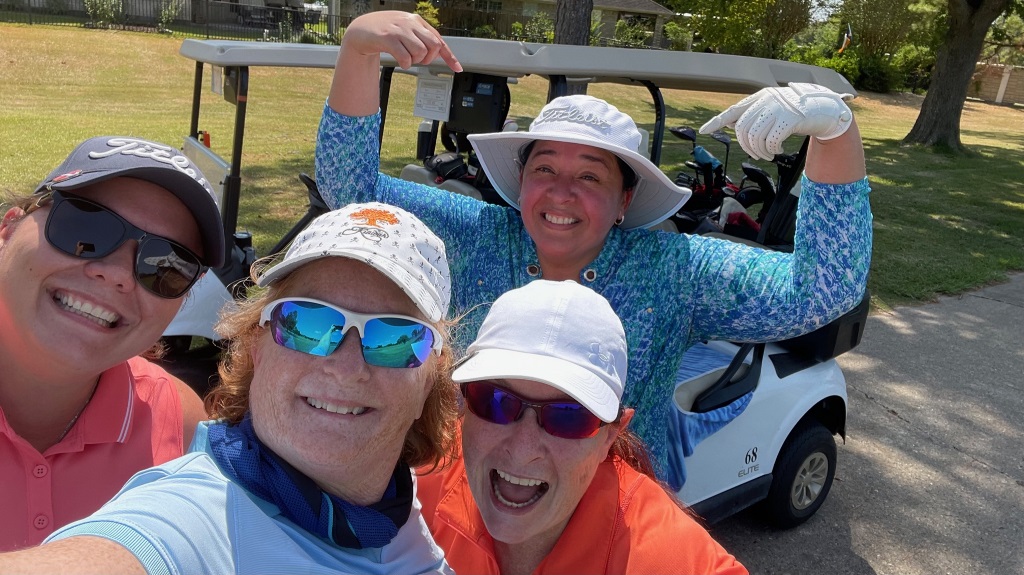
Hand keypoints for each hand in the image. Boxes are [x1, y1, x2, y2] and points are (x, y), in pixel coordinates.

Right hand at [342, 11, 461, 71]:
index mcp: (417, 20)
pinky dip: (406, 64)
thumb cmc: (384, 31)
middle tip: (419, 61)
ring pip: (420, 52)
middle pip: (433, 45)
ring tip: (406, 59)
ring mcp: (399, 30)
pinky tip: (401, 62)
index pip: (438, 39)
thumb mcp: (405, 30)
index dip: (449, 55)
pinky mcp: (388, 38)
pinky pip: (405, 56)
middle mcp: (410, 23)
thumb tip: (438, 52)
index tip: (457, 68)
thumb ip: (420, 38)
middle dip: (429, 59)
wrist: (360, 29)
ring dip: (415, 61)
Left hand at [700, 83, 853, 160]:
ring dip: (759, 151)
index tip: (703, 131)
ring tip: (768, 154)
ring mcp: (777, 108)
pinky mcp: (789, 118)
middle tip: (757, 154)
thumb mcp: (772, 109)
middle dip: (747, 146)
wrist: (824, 107)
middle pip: (742, 129)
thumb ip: (754, 114)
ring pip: (755, 137)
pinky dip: (772, 149)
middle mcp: (765, 100)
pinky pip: (771, 141)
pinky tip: (777, 150)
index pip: (733, 110)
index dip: (717, 121)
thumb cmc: (795, 112)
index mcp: (759, 98)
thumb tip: (731, 123)